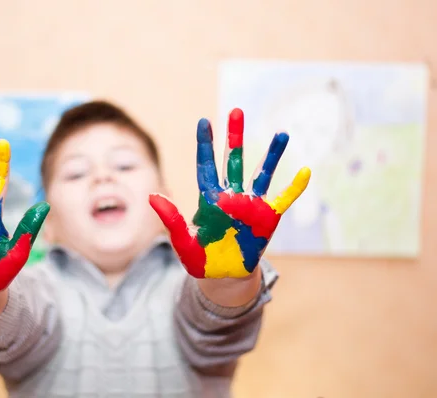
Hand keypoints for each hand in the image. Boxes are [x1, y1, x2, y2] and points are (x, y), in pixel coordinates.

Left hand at [150, 108, 309, 278]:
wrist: (223, 278)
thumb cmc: (200, 260)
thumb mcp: (183, 242)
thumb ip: (171, 219)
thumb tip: (151, 196)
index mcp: (208, 199)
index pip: (206, 166)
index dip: (204, 144)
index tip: (203, 121)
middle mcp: (230, 196)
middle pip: (233, 160)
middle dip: (234, 137)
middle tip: (236, 111)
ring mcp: (250, 205)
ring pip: (261, 173)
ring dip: (271, 154)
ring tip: (281, 133)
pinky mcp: (267, 218)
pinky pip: (283, 199)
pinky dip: (294, 187)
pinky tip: (306, 171)